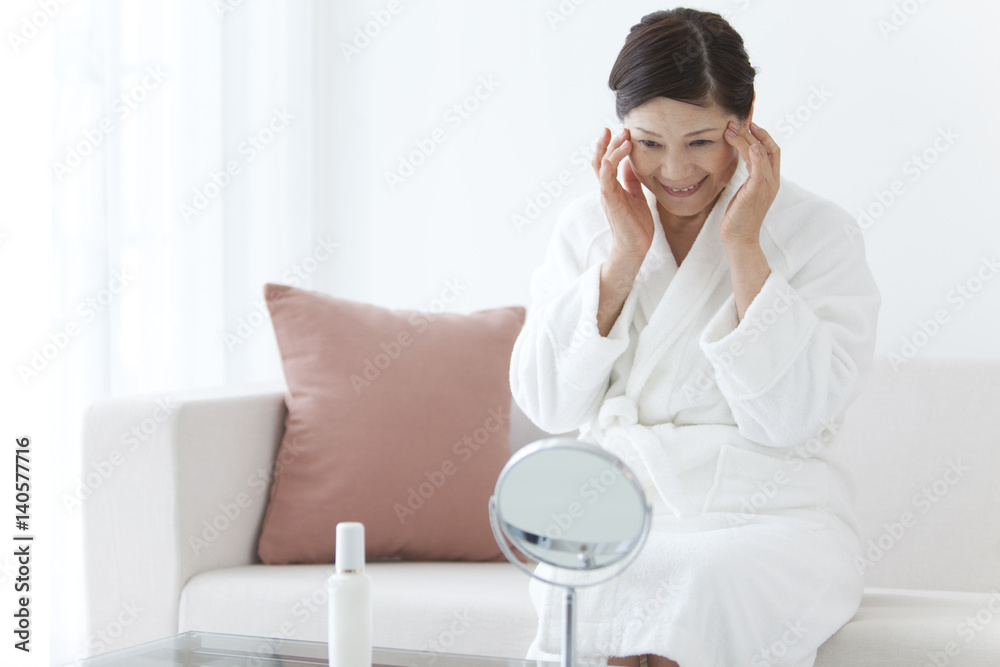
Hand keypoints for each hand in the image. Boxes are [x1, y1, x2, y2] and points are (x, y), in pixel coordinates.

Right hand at [592, 127, 654, 261]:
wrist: (635, 248)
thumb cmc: (636, 225)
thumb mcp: (636, 196)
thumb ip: (631, 180)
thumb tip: (630, 163)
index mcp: (612, 187)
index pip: (606, 161)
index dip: (611, 145)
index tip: (621, 131)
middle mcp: (606, 189)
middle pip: (600, 160)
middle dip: (608, 143)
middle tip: (621, 129)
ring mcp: (607, 195)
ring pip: (602, 166)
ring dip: (611, 150)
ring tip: (624, 138)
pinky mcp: (611, 202)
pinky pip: (606, 181)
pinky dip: (608, 167)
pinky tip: (615, 156)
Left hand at [720, 120, 780, 243]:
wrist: (739, 238)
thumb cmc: (739, 216)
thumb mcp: (745, 191)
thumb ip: (748, 176)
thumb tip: (742, 161)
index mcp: (771, 180)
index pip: (772, 150)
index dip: (763, 134)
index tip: (749, 123)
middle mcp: (772, 181)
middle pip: (767, 148)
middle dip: (752, 132)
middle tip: (735, 121)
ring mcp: (766, 186)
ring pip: (761, 155)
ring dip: (746, 139)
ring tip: (730, 129)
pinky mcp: (756, 192)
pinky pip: (759, 170)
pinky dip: (756, 156)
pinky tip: (750, 145)